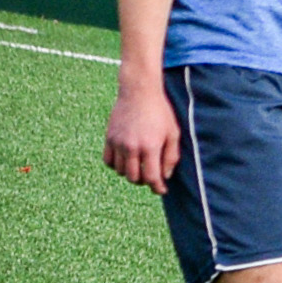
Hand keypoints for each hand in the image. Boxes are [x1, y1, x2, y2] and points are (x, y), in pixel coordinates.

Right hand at [104, 75, 182, 193]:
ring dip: (131, 173)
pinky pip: (108, 161)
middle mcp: (132, 147)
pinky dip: (116, 166)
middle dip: (144, 181)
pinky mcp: (109, 138)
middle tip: (151, 176)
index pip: (151, 177)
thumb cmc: (160, 112)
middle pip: (134, 178)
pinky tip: (126, 161)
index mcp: (150, 146)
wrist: (139, 92)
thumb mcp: (173, 133)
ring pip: (121, 172)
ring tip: (140, 166)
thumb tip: (165, 176)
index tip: (161, 190)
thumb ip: (171, 156)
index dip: (157, 187)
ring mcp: (118, 143)